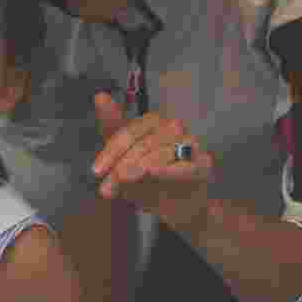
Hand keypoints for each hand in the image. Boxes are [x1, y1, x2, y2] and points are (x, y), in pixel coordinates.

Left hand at [91, 93, 214, 234]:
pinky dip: (169, 170)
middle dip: (123, 164)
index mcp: (154, 122)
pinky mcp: (204, 164)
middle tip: (109, 184)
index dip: (111, 151)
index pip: (131, 131)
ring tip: (126, 180)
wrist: (178, 206)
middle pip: (144, 142)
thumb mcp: (124, 154)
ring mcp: (191, 145)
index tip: (97, 171)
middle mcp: (174, 128)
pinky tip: (153, 173)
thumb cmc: (150, 176)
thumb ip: (113, 126)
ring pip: (163, 151)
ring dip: (141, 167)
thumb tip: (100, 95)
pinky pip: (187, 165)